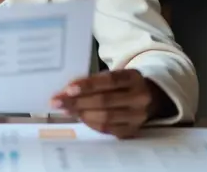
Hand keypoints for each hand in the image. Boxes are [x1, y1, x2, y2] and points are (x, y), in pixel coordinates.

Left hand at [51, 69, 165, 138]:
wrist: (148, 98)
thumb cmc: (122, 85)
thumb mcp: (113, 76)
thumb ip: (93, 81)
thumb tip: (66, 92)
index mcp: (134, 77)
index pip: (110, 80)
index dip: (88, 85)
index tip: (68, 89)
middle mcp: (139, 97)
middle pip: (105, 101)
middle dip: (78, 102)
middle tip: (57, 102)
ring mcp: (138, 116)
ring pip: (106, 117)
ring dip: (82, 113)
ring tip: (66, 109)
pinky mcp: (133, 130)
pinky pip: (108, 129)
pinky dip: (91, 123)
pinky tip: (79, 117)